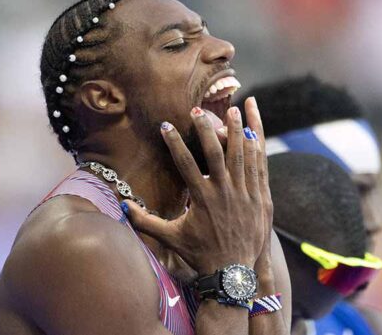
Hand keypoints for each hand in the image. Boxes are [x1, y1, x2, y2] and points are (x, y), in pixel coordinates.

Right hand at [124, 100, 269, 274]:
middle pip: (215, 152)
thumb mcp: (170, 238)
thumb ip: (145, 222)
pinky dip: (255, 149)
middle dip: (206, 128)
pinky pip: (258, 168)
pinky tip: (253, 134)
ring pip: (241, 155)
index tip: (165, 125)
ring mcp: (244, 194)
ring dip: (236, 131)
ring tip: (233, 110)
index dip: (174, 143)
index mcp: (201, 199)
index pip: (184, 163)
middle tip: (199, 109)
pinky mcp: (259, 198)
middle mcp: (224, 192)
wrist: (233, 272)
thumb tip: (122, 207)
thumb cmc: (199, 254)